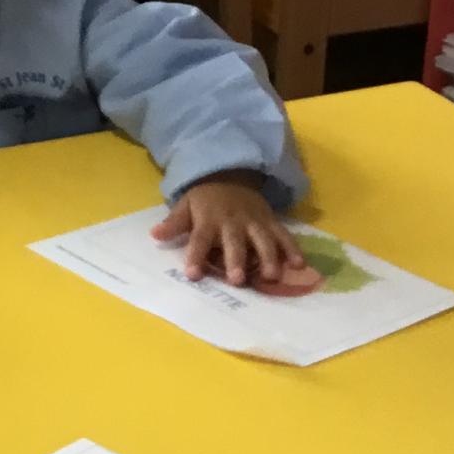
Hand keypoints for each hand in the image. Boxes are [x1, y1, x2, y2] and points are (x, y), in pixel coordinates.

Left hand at [152, 176, 296, 288]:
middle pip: (234, 242)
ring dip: (268, 258)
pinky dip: (292, 249)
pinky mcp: (271, 222)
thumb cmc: (206, 199)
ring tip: (271, 277)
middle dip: (236, 260)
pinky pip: (283, 236)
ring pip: (263, 240)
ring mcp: (254, 222)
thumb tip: (154, 235)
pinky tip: (299, 265)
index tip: (192, 274)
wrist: (231, 174)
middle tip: (237, 280)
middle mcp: (232, 222)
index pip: (200, 240)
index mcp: (209, 220)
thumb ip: (174, 223)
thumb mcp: (186, 205)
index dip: (196, 257)